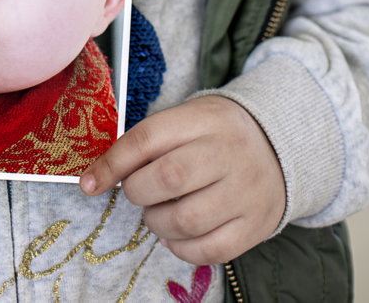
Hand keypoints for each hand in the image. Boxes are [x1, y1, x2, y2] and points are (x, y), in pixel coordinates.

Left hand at [80, 96, 285, 264]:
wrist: (279, 145)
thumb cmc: (216, 133)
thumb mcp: (186, 118)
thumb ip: (148, 141)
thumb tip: (98, 175)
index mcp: (204, 119)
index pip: (149, 138)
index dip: (113, 163)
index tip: (89, 183)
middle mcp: (227, 153)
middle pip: (167, 178)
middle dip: (137, 192)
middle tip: (137, 192)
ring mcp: (245, 191)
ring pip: (186, 220)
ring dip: (157, 223)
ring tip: (158, 212)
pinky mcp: (255, 225)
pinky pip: (210, 250)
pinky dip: (181, 248)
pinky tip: (175, 234)